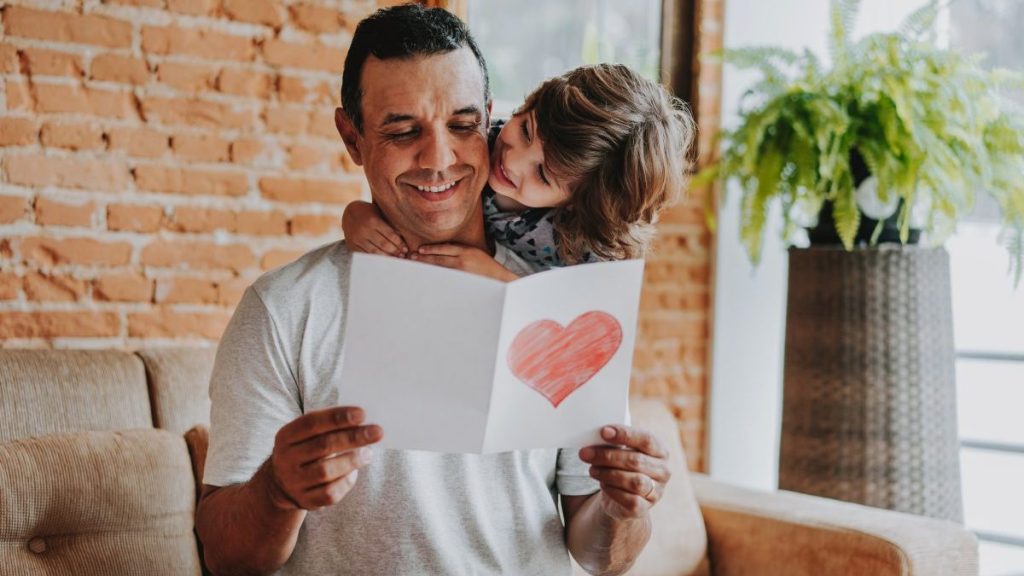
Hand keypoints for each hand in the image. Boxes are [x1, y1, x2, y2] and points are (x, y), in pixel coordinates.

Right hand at [266, 406, 382, 510]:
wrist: (283, 483)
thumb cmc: (307, 449)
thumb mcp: (308, 435)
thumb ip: (330, 426)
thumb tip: (364, 422)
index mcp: (286, 436)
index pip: (312, 423)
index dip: (338, 417)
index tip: (362, 413)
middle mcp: (286, 459)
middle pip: (323, 446)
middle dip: (353, 438)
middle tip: (377, 432)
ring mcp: (294, 482)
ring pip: (326, 471)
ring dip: (352, 461)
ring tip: (368, 453)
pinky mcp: (305, 500)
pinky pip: (330, 493)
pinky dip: (346, 481)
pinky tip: (353, 472)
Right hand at [341, 200, 407, 256]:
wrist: (349, 213)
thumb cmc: (370, 212)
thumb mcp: (380, 213)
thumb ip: (390, 224)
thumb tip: (405, 238)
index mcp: (373, 220)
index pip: (390, 235)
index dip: (399, 244)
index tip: (405, 249)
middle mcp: (363, 230)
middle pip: (384, 245)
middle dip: (395, 251)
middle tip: (402, 255)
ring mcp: (356, 239)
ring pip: (375, 252)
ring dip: (387, 257)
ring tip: (395, 258)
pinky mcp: (352, 245)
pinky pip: (366, 255)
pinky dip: (376, 259)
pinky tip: (383, 259)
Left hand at [410, 243, 519, 281]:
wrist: (499, 278)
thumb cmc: (485, 265)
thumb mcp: (474, 252)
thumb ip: (459, 251)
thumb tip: (439, 252)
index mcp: (466, 251)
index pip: (444, 249)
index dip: (430, 249)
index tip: (419, 249)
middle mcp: (464, 261)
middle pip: (439, 259)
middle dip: (424, 258)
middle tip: (411, 257)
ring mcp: (463, 273)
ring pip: (440, 270)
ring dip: (427, 268)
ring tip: (415, 267)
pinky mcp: (463, 282)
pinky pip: (446, 280)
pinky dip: (436, 278)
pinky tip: (427, 278)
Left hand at [578, 425, 670, 520]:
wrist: (621, 496)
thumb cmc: (621, 466)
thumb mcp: (621, 450)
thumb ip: (614, 442)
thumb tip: (597, 437)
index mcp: (660, 451)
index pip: (646, 440)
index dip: (625, 434)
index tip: (603, 432)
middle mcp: (662, 471)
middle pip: (636, 461)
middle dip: (608, 456)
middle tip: (585, 453)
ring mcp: (656, 491)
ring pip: (634, 482)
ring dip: (608, 474)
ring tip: (592, 469)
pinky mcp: (644, 508)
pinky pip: (629, 500)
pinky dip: (612, 490)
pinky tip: (602, 484)